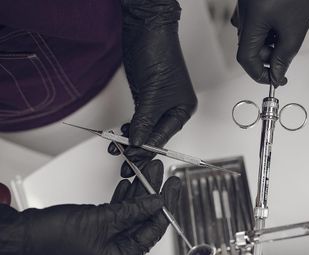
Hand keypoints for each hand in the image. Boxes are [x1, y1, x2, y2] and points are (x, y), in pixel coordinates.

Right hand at [0, 160, 180, 254]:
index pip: (154, 230)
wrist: (25, 235)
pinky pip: (118, 212)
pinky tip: (131, 182)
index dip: (165, 206)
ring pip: (132, 212)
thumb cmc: (55, 237)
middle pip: (144, 219)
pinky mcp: (97, 230)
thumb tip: (158, 202)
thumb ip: (133, 211)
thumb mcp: (103, 219)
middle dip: (154, 193)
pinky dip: (124, 197)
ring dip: (139, 190)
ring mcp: (108, 241)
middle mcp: (118, 252)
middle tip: (163, 173)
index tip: (173, 186)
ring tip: (149, 169)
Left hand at [109, 0, 196, 177]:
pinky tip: (121, 135)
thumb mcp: (152, 94)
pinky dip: (130, 128)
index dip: (148, 150)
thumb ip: (145, 121)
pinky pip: (139, 119)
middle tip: (123, 161)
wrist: (146, 30)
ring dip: (131, 139)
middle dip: (138, 148)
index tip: (133, 160)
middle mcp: (173, 109)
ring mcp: (158, 103)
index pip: (164, 137)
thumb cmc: (160, 55)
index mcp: (183, 110)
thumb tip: (137, 143)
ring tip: (117, 149)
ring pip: (145, 129)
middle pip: (155, 136)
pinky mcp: (145, 97)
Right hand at [231, 0, 308, 85]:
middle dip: (267, 55)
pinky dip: (268, 27)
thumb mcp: (296, 30)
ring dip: (268, 40)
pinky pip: (254, 18)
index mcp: (251, 19)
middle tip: (285, 55)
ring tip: (288, 33)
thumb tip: (277, 73)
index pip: (246, 59)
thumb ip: (284, 56)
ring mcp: (246, 2)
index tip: (274, 78)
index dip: (260, 74)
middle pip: (247, 45)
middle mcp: (244, 10)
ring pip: (252, 32)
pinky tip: (284, 21)